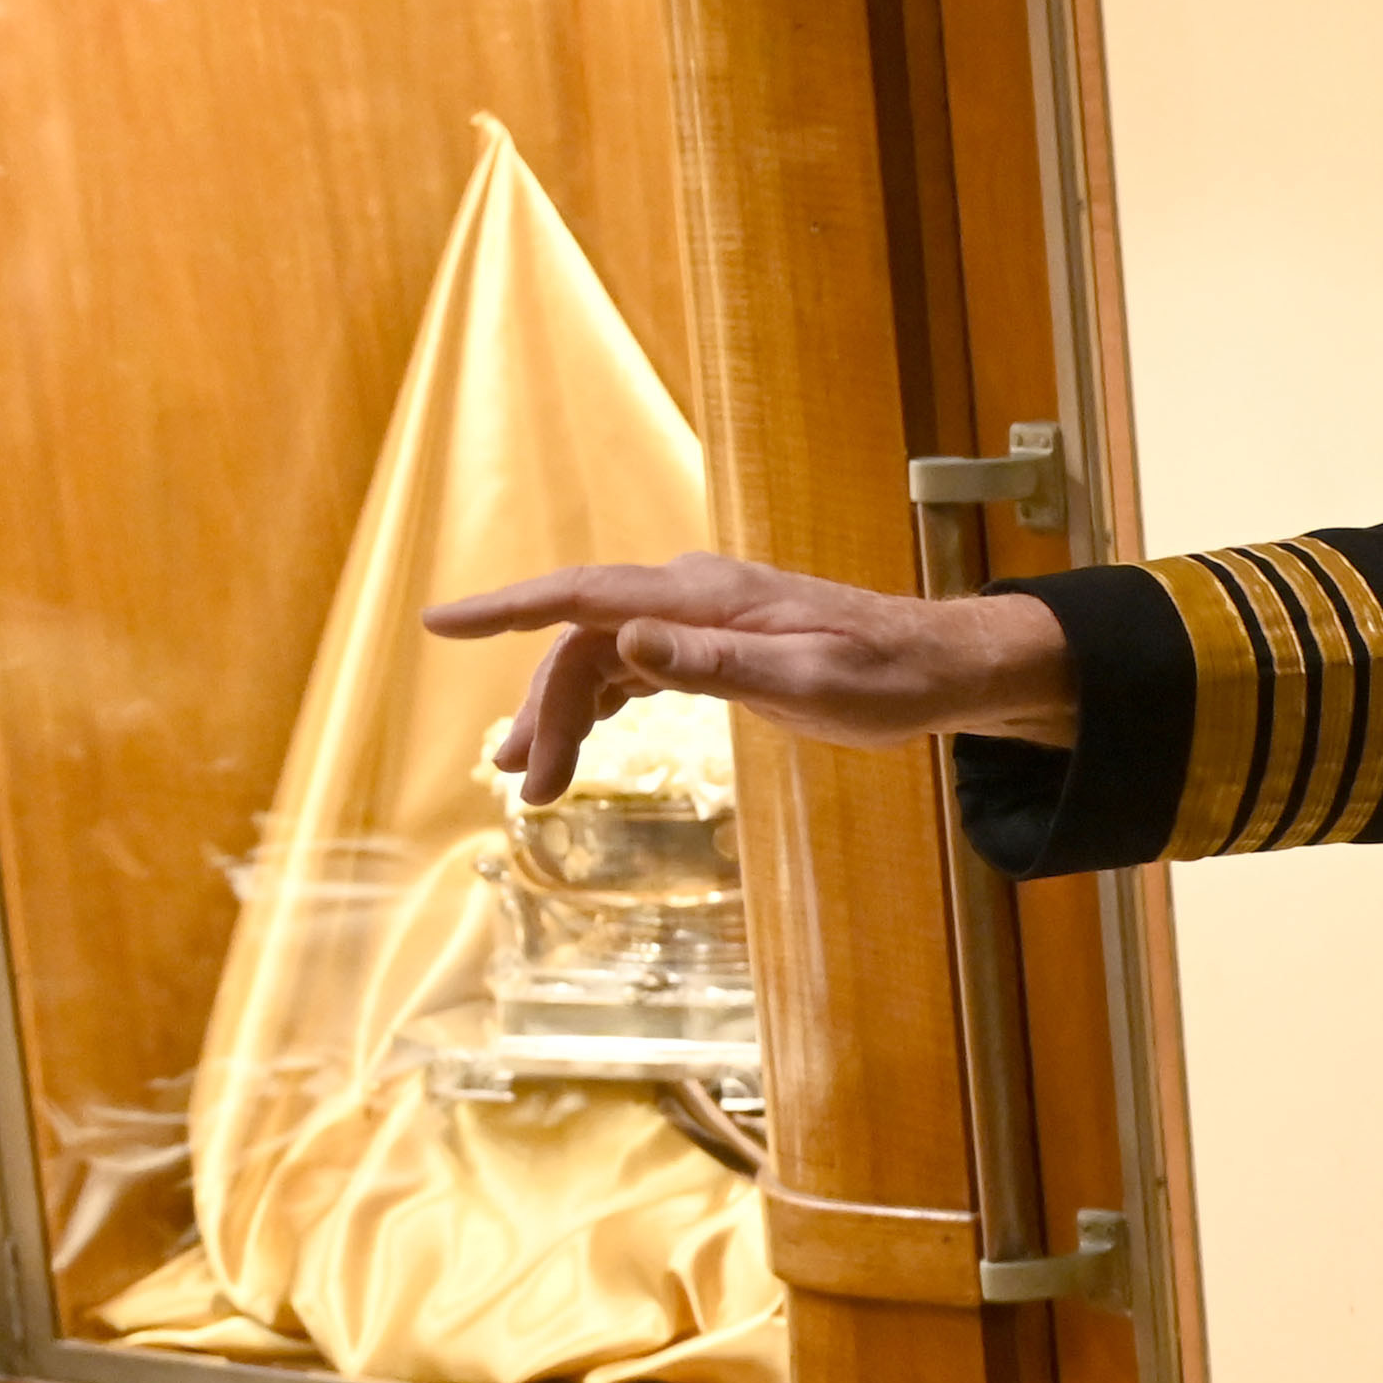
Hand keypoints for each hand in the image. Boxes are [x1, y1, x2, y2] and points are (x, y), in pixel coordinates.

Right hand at [423, 554, 1077, 803]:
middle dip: (548, 711)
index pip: (583, 594)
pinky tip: (582, 741)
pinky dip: (602, 703)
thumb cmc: (888, 677)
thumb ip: (718, 662)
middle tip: (530, 787)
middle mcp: (693, 595)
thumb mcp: (810, 680)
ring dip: (568, 715)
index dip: (507, 608)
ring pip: (604, 658)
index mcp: (705, 596)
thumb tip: (630, 636)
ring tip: (536, 781)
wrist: (943, 666)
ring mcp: (703, 618)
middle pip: (584, 642)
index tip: (440, 624)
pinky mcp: (716, 643)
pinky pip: (635, 666)